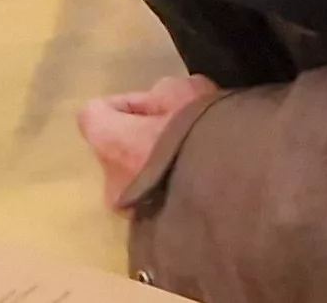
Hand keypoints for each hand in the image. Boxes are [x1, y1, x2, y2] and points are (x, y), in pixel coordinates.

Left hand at [76, 73, 221, 208]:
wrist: (232, 201)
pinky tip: (202, 183)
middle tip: (181, 133)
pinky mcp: (155, 234)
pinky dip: (173, 192)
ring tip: (195, 162)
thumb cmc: (198, 139)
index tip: (156, 107)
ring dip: (160, 168)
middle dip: (145, 140)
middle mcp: (111, 182)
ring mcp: (131, 213)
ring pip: (139, 178)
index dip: (124, 104)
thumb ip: (163, 92)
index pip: (94, 114)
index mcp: (109, 144)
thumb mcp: (185, 93)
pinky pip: (158, 203)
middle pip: (119, 149)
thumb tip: (158, 102)